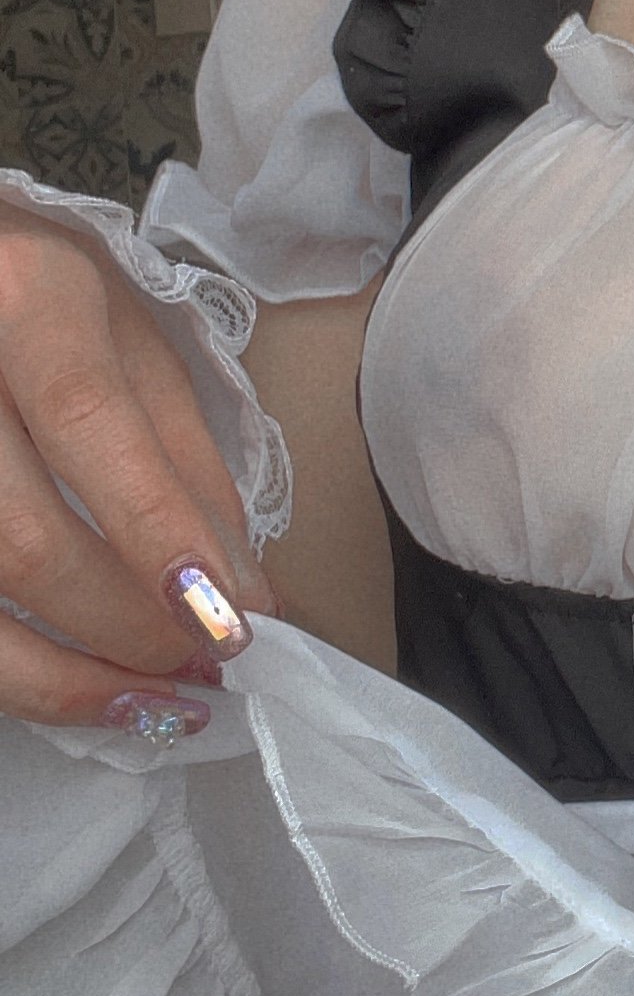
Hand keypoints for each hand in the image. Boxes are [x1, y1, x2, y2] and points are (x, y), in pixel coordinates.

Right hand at [0, 205, 273, 739]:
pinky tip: (77, 689)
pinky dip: (14, 674)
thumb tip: (249, 592)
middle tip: (207, 664)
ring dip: (67, 677)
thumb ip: (188, 462)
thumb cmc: (35, 295)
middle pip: (20, 537)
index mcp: (22, 298)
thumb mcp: (129, 340)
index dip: (157, 533)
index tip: (227, 620)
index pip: (88, 423)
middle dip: (127, 626)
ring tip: (157, 700)